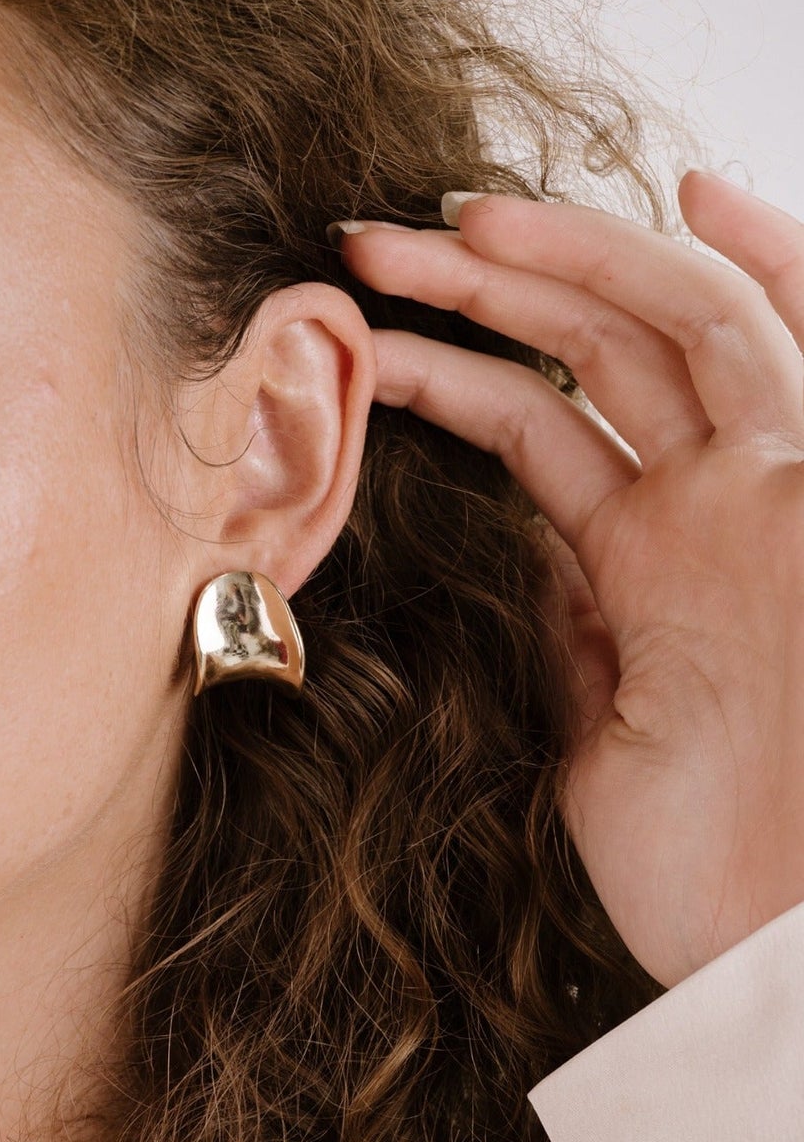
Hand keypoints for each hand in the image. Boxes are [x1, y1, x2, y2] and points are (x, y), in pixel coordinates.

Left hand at [337, 170, 803, 987]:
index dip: (501, 341)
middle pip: (601, 349)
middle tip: (378, 238)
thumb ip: (575, 628)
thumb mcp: (595, 735)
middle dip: (494, 281)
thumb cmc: (699, 875)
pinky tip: (692, 190)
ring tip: (449, 215)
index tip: (420, 294)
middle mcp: (718, 511)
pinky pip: (777, 348)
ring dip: (562, 256)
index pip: (573, 413)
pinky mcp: (787, 509)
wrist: (784, 951)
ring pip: (666, 326)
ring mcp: (761, 499)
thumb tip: (531, 546)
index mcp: (656, 562)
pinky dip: (760, 263)